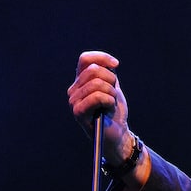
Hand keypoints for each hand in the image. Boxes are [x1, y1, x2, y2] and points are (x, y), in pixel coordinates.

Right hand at [67, 50, 132, 164]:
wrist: (117, 133)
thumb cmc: (114, 111)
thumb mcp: (113, 88)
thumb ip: (108, 74)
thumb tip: (110, 63)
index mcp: (80, 81)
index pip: (85, 59)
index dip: (102, 58)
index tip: (116, 65)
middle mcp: (74, 89)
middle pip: (94, 70)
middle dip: (111, 80)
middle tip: (113, 95)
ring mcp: (73, 101)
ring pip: (97, 84)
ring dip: (112, 94)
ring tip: (110, 104)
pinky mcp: (78, 112)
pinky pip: (97, 97)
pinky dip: (109, 102)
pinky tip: (108, 110)